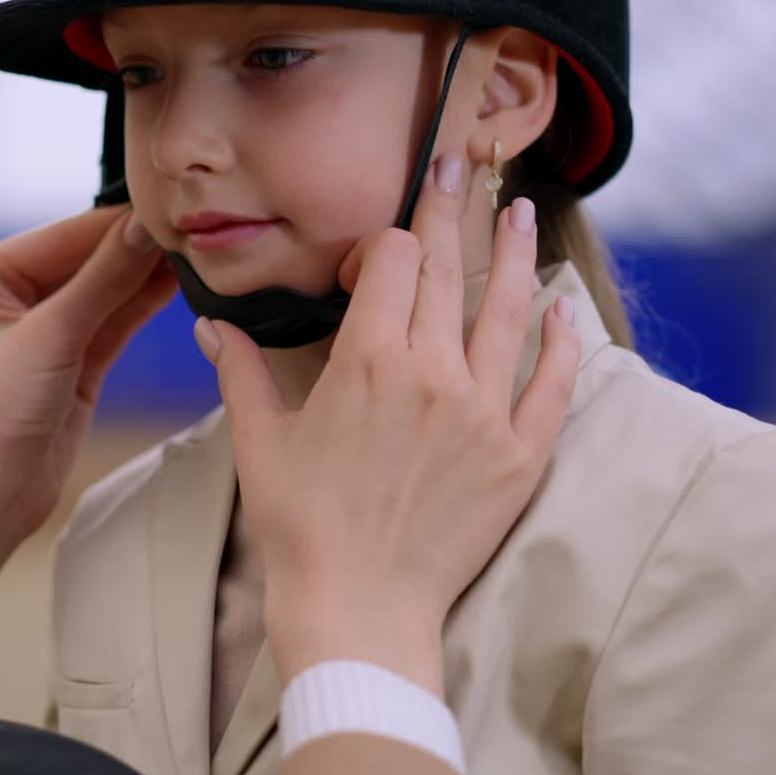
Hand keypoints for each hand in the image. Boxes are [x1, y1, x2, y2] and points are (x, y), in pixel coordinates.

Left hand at [0, 203, 176, 541]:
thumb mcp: (52, 336)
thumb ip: (104, 278)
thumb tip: (148, 227)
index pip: (70, 233)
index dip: (123, 223)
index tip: (174, 208)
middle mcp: (13, 293)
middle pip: (91, 257)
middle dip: (140, 248)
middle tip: (197, 229)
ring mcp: (46, 328)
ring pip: (108, 288)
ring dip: (149, 275)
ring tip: (200, 253)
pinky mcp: (74, 360)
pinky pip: (115, 320)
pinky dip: (145, 304)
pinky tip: (181, 284)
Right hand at [204, 157, 579, 693]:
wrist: (359, 611)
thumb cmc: (301, 526)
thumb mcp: (259, 441)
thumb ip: (240, 372)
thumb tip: (210, 325)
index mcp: (368, 359)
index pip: (394, 259)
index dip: (382, 246)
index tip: (368, 264)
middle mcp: (433, 373)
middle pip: (450, 267)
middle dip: (453, 208)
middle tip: (461, 163)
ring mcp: (484, 413)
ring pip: (509, 311)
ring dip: (517, 254)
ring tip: (525, 209)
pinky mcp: (518, 456)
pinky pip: (552, 385)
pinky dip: (562, 344)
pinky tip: (565, 310)